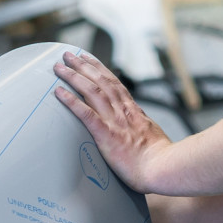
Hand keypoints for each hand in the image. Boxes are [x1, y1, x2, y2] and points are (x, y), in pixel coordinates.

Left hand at [51, 49, 171, 194]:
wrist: (163, 168)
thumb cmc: (159, 161)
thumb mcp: (152, 137)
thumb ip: (142, 128)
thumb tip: (139, 124)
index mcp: (133, 111)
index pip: (114, 83)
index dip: (99, 68)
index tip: (88, 58)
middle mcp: (123, 111)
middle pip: (100, 80)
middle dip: (83, 65)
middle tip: (68, 55)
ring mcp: (114, 121)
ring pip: (92, 90)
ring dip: (74, 76)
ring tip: (59, 67)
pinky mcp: (106, 135)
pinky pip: (85, 113)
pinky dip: (71, 101)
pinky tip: (59, 92)